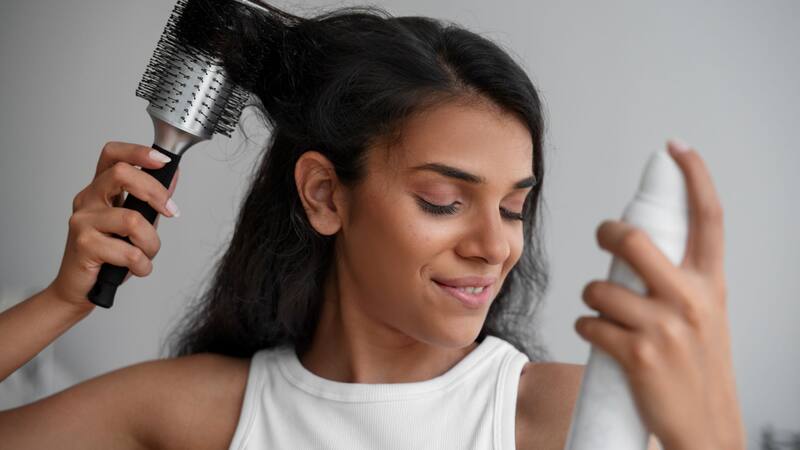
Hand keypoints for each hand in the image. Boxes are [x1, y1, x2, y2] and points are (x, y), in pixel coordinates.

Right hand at [47, 142, 180, 310]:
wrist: (80, 288)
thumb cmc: (108, 255)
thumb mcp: (135, 224)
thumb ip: (151, 201)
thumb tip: (173, 175)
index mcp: (99, 189)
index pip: (112, 154)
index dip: (139, 152)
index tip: (164, 161)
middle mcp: (87, 199)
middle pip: (122, 173)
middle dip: (156, 191)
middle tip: (171, 211)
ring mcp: (83, 221)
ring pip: (132, 219)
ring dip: (151, 243)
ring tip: (146, 254)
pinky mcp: (84, 244)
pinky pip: (129, 252)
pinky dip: (143, 265)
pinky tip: (137, 269)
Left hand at [574, 140, 745, 448]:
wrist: (706, 428)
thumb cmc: (699, 368)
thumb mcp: (705, 315)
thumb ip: (681, 280)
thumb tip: (640, 248)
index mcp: (710, 284)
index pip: (709, 218)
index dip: (695, 176)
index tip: (677, 149)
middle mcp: (691, 299)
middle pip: (633, 239)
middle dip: (607, 232)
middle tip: (603, 236)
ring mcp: (663, 327)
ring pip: (599, 288)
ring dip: (590, 298)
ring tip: (602, 312)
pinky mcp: (635, 353)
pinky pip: (588, 323)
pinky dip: (585, 327)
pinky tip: (598, 337)